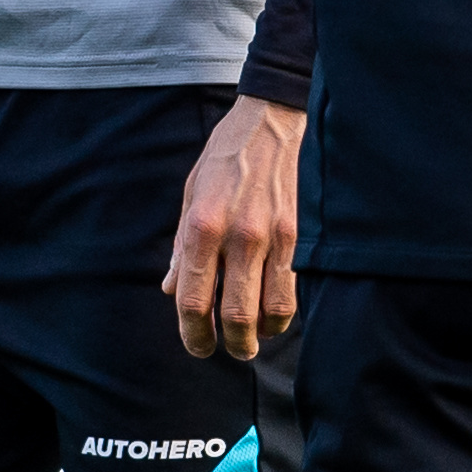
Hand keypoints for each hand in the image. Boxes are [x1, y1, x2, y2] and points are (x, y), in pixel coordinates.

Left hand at [165, 95, 303, 359]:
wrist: (272, 120)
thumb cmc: (226, 156)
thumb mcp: (191, 193)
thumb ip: (183, 246)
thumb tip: (171, 289)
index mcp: (203, 225)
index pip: (194, 300)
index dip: (193, 334)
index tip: (198, 347)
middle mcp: (238, 235)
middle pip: (236, 316)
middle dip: (232, 346)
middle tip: (230, 351)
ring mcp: (273, 236)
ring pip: (272, 311)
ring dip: (262, 335)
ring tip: (255, 339)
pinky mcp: (299, 235)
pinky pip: (293, 289)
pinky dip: (283, 311)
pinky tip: (275, 312)